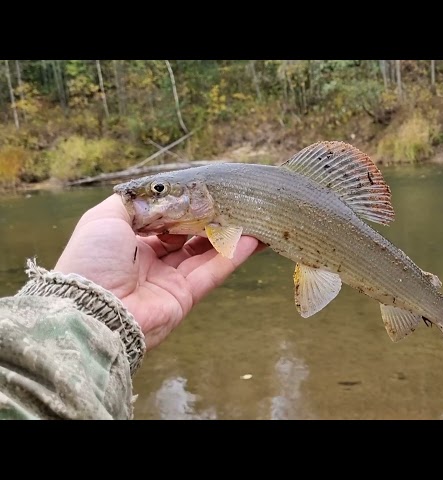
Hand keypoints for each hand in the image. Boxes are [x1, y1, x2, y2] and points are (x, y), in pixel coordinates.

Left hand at [55, 194, 262, 348]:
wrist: (93, 311)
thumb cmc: (94, 259)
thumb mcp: (104, 218)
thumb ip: (135, 201)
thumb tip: (160, 193)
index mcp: (129, 244)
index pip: (163, 221)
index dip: (183, 207)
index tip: (205, 190)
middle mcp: (150, 262)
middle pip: (187, 237)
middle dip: (209, 219)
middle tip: (233, 201)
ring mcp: (169, 281)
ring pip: (205, 253)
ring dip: (228, 235)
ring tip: (251, 216)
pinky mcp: (186, 298)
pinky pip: (213, 272)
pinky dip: (233, 255)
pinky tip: (252, 238)